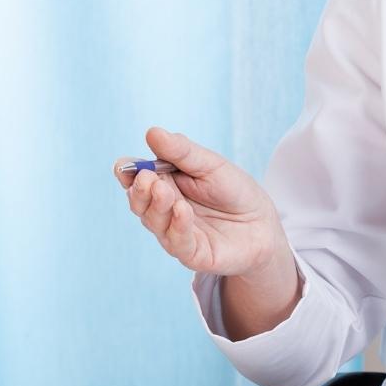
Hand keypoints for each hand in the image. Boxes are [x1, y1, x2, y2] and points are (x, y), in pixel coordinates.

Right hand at [118, 127, 288, 278]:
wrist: (263, 223)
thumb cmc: (233, 190)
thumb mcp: (211, 164)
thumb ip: (182, 152)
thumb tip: (152, 132)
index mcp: (164, 183)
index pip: (136, 178)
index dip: (126, 172)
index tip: (123, 165)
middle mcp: (163, 209)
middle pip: (140, 202)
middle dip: (140, 190)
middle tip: (147, 178)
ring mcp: (174, 232)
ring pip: (154, 222)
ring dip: (157, 206)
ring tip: (165, 191)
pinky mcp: (192, 253)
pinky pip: (178, 242)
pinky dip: (177, 225)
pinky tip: (182, 210)